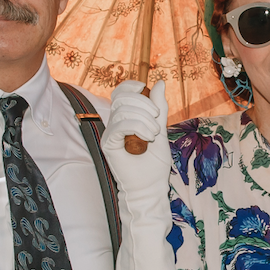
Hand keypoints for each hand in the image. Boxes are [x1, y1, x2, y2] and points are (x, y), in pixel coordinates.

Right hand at [105, 81, 168, 214]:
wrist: (150, 187)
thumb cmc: (154, 164)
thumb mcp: (161, 130)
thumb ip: (159, 108)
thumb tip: (159, 82)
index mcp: (124, 118)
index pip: (120, 93)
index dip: (130, 86)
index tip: (144, 88)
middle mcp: (114, 124)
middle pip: (122, 98)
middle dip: (143, 103)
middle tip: (157, 118)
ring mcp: (110, 134)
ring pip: (122, 111)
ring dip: (143, 118)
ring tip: (154, 134)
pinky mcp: (108, 144)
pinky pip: (119, 125)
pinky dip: (136, 126)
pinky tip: (147, 137)